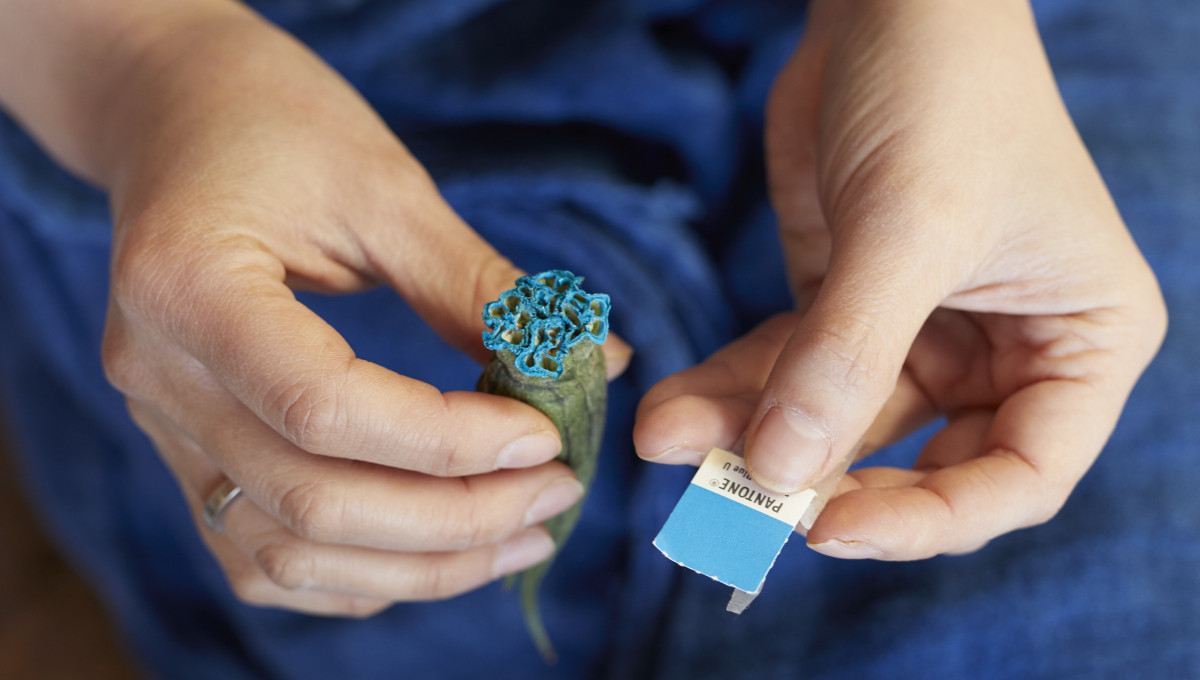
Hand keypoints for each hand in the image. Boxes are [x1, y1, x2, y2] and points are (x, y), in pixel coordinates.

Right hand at [97, 6, 628, 613]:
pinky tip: (438, 552)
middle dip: (456, 519)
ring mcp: (160, 424)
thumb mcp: (386, 188)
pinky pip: (260, 552)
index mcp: (187, 286)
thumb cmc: (278, 124)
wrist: (176, 115)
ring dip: (418, 566)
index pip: (326, 408)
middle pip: (310, 501)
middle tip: (558, 494)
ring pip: (285, 552)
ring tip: (523, 537)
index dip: (449, 441)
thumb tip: (591, 365)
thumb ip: (479, 287)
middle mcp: (155, 374)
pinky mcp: (184, 448)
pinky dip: (357, 574)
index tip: (547, 435)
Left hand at [635, 0, 1164, 558]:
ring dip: (747, 435)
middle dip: (817, 479)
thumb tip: (778, 471)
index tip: (828, 526)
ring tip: (665, 441)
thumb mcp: (908, 226)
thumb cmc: (945, 93)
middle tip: (729, 498)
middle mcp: (1005, 351)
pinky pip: (786, 370)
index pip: (1020, 478)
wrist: (889, 0)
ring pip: (831, 420)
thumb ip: (847, 355)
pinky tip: (671, 411)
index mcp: (1079, 343)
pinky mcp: (844, 307)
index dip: (929, 521)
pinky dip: (730, 389)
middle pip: (913, 463)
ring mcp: (918, 332)